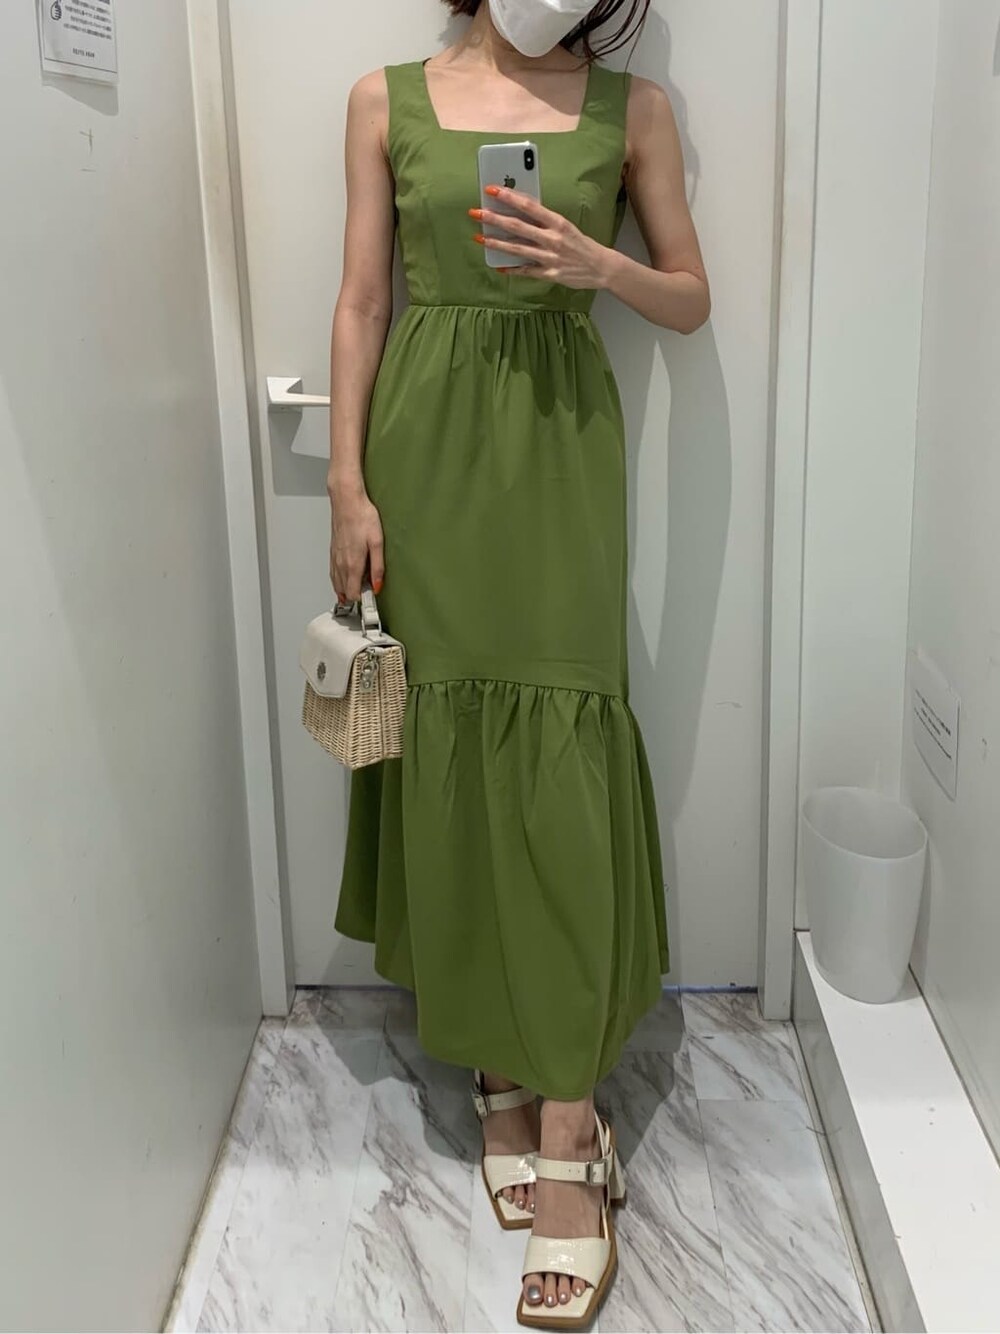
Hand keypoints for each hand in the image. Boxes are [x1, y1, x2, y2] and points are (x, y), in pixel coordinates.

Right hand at [329, 486, 384, 602]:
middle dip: (355, 598)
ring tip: (358, 591)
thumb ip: (377, 567)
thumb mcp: (377, 542)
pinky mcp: (333, 553)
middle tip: (367, 597)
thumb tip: (377, 585)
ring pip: (337, 584)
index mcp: (352, 564)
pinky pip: (334, 574)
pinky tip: (346, 581)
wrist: (346, 501)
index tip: (371, 602)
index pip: (352, 594)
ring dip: (346, 591)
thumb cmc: (362, 517)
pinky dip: (339, 581)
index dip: (362, 601)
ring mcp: (335, 559)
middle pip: (344, 592)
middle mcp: (341, 564)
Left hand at [470, 185, 614, 287]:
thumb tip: (520, 211)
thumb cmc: (581, 244)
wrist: (602, 267)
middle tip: (475, 213)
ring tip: (479, 238)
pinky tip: (499, 267)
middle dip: (494, 219)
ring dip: (496, 243)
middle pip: (518, 226)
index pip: (528, 205)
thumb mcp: (565, 227)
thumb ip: (544, 221)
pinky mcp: (550, 274)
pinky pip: (527, 271)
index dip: (508, 197)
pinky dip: (512, 269)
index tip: (491, 190)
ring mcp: (550, 257)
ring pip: (518, 249)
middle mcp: (552, 238)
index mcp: (557, 222)